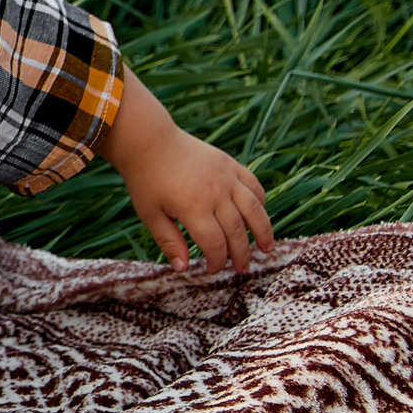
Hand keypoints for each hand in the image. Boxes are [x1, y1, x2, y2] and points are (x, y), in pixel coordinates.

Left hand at [122, 127, 275, 274]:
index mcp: (192, 207)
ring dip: (263, 231)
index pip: (214, 243)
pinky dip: (260, 203)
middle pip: (237, 230)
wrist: (150, 142)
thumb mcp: (150, 214)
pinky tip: (259, 217)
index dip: (216, 261)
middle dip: (241, 254)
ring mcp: (226, 176)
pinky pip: (254, 186)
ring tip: (266, 249)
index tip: (212, 270)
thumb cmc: (146, 180)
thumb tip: (183, 269)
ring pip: (254, 209)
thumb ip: (169, 241)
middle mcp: (215, 192)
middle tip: (242, 269)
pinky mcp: (231, 164)